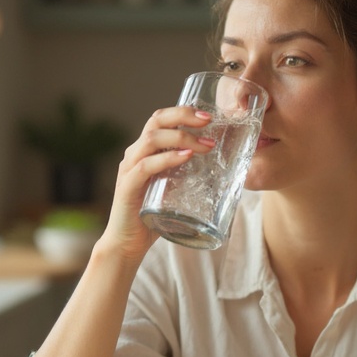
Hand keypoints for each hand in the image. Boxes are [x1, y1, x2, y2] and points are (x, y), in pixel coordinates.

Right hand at [98, 106, 215, 260]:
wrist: (128, 244)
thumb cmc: (153, 217)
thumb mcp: (175, 191)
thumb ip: (191, 179)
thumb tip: (228, 176)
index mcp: (145, 152)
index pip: (161, 119)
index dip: (183, 112)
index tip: (209, 116)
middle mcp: (135, 155)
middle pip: (156, 121)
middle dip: (184, 116)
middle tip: (209, 121)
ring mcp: (129, 169)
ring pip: (152, 139)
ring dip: (181, 137)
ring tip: (205, 145)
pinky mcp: (128, 187)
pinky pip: (146, 166)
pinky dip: (167, 158)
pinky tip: (186, 157)